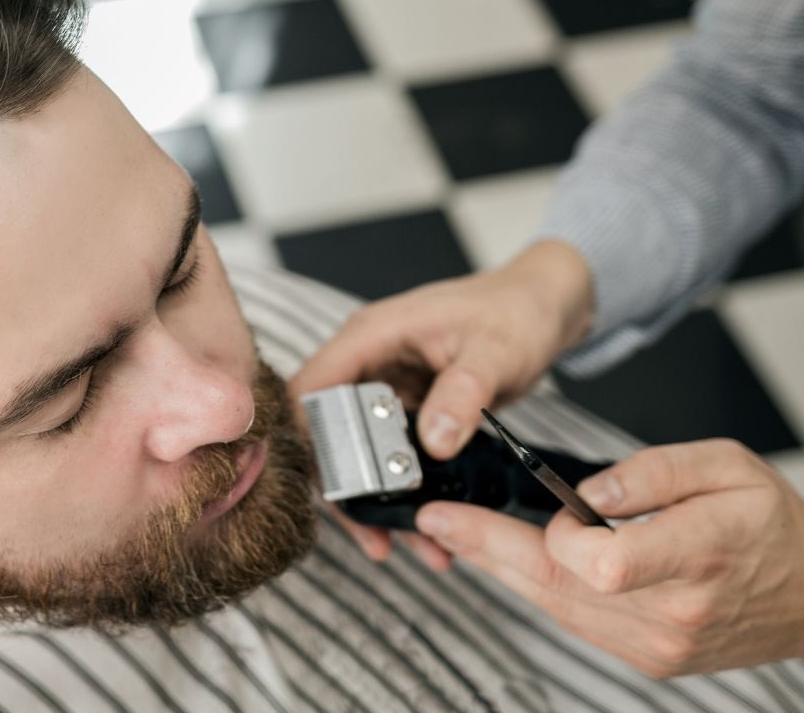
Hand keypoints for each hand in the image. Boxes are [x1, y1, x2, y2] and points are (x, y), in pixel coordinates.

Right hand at [290, 240, 594, 561]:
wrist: (542, 307)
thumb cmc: (516, 312)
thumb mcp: (495, 350)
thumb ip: (463, 393)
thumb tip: (434, 443)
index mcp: (370, 337)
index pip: (310, 391)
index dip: (310, 441)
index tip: (335, 493)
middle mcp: (366, 363)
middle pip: (327, 433)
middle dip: (346, 490)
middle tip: (374, 536)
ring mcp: (383, 388)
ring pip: (357, 453)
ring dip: (375, 501)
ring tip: (405, 546)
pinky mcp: (404, 410)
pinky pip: (390, 457)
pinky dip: (403, 493)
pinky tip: (427, 528)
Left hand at [414, 439, 803, 675]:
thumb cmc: (773, 524)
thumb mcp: (729, 467)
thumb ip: (657, 472)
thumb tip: (590, 490)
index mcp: (699, 556)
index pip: (606, 562)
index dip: (562, 535)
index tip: (540, 504)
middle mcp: (673, 612)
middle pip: (558, 584)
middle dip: (487, 547)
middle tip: (438, 520)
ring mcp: (657, 643)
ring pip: (555, 605)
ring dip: (501, 568)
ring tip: (456, 534)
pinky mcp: (646, 656)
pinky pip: (574, 619)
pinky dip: (537, 588)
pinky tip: (508, 561)